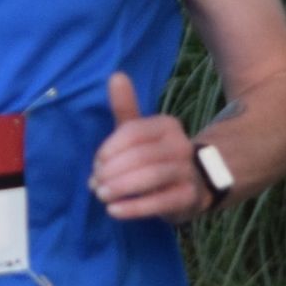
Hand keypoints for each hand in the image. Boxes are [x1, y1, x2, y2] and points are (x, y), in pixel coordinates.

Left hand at [88, 71, 204, 221]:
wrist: (190, 186)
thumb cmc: (153, 155)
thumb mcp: (138, 131)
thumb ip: (125, 107)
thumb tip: (116, 75)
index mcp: (167, 125)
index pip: (132, 132)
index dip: (109, 149)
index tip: (96, 163)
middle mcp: (181, 146)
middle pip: (139, 156)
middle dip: (111, 171)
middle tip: (95, 183)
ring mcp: (188, 172)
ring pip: (150, 177)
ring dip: (120, 188)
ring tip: (101, 196)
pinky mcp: (189, 197)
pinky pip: (159, 202)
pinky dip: (133, 207)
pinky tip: (114, 210)